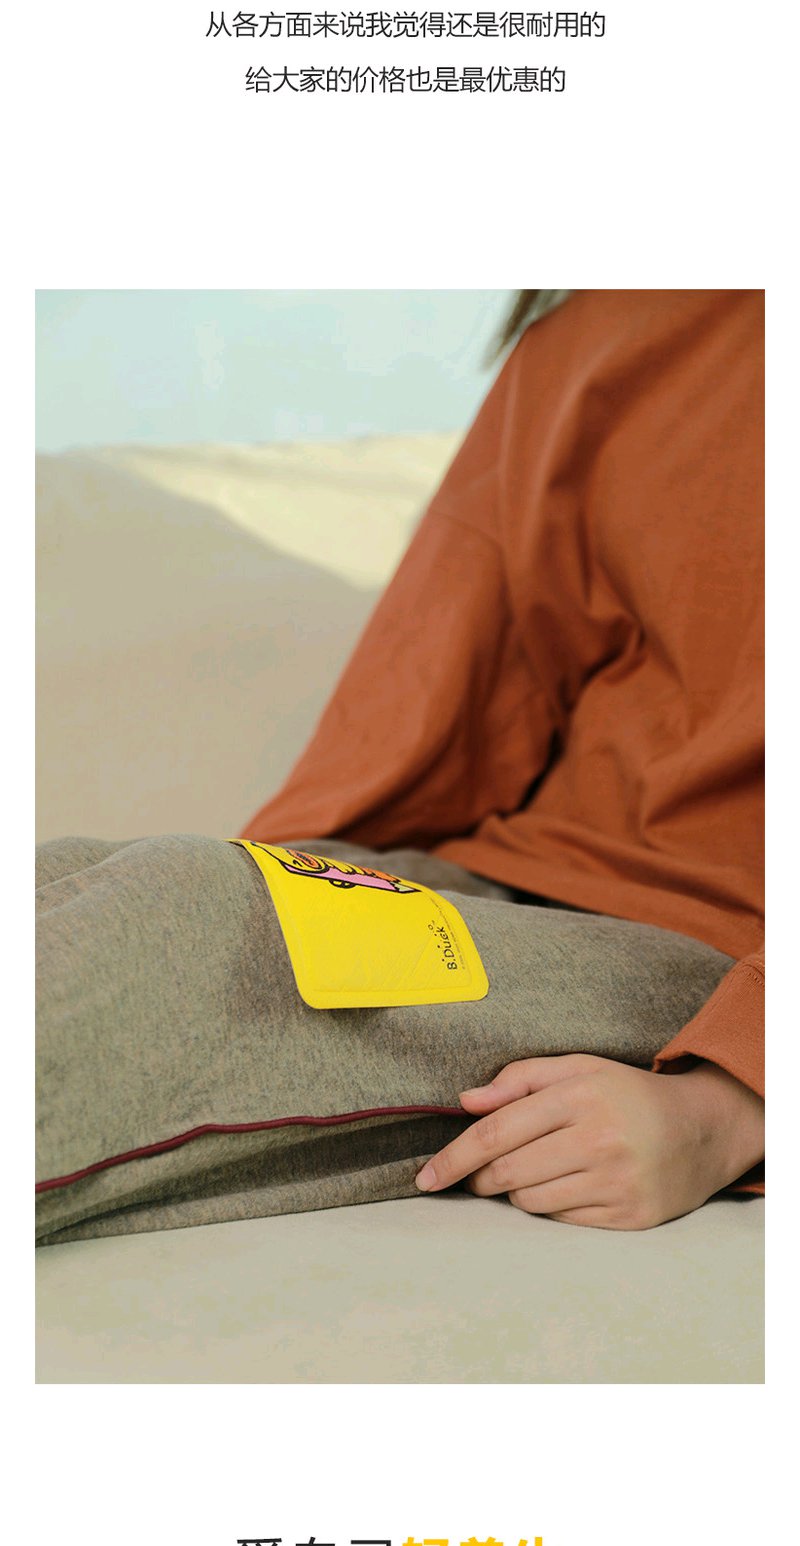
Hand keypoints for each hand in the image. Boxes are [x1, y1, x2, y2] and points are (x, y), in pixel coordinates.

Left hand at [415, 1053, 763, 1229]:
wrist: (701, 1129)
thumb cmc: (626, 1095)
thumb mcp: (578, 1069)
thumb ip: (520, 1078)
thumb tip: (465, 1101)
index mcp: (578, 1096)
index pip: (495, 1133)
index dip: (453, 1158)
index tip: (426, 1177)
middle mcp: (598, 1138)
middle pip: (506, 1172)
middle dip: (480, 1178)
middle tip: (481, 1174)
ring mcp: (615, 1180)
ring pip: (530, 1201)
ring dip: (516, 1192)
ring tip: (535, 1172)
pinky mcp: (629, 1214)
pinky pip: (562, 1221)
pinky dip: (551, 1207)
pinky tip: (567, 1187)